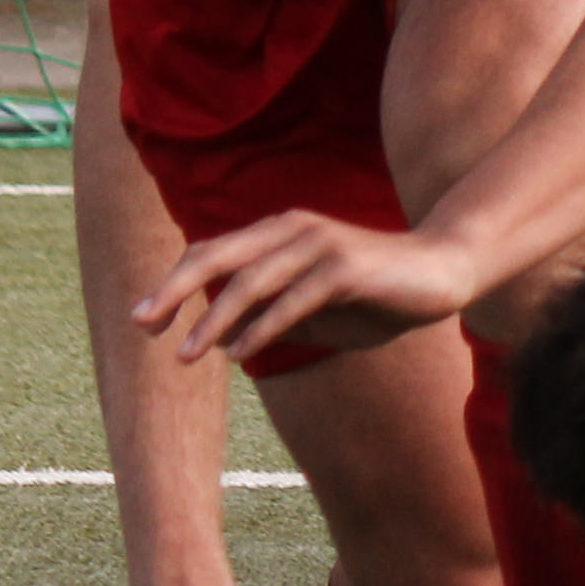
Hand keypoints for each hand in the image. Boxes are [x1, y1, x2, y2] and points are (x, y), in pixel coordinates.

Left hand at [136, 207, 480, 363]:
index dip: (173, 284)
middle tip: (140, 326)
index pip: (212, 252)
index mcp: (279, 234)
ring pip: (251, 280)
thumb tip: (218, 338)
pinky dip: (262, 327)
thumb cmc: (375, 294)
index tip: (144, 323)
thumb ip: (268, 317)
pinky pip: (294, 300)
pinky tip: (239, 354)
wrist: (444, 272)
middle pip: (217, 255)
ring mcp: (319, 244)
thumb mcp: (313, 310)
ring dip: (213, 319)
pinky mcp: (345, 267)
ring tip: (185, 356)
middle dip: (173, 290)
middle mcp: (292, 229)